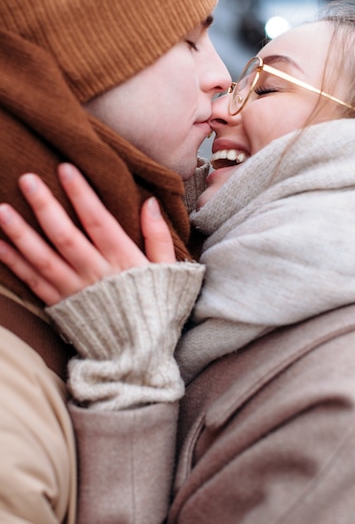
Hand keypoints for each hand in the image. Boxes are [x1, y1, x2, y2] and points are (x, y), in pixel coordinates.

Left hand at [0, 164, 175, 304]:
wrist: (138, 356)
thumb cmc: (155, 308)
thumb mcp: (168, 271)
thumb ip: (158, 237)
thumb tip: (149, 202)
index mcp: (122, 261)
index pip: (98, 221)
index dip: (81, 194)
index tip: (66, 168)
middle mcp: (94, 273)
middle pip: (65, 236)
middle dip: (45, 206)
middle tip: (27, 179)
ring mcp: (73, 291)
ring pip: (42, 258)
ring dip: (20, 233)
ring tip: (1, 209)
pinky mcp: (59, 305)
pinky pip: (32, 282)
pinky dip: (13, 263)